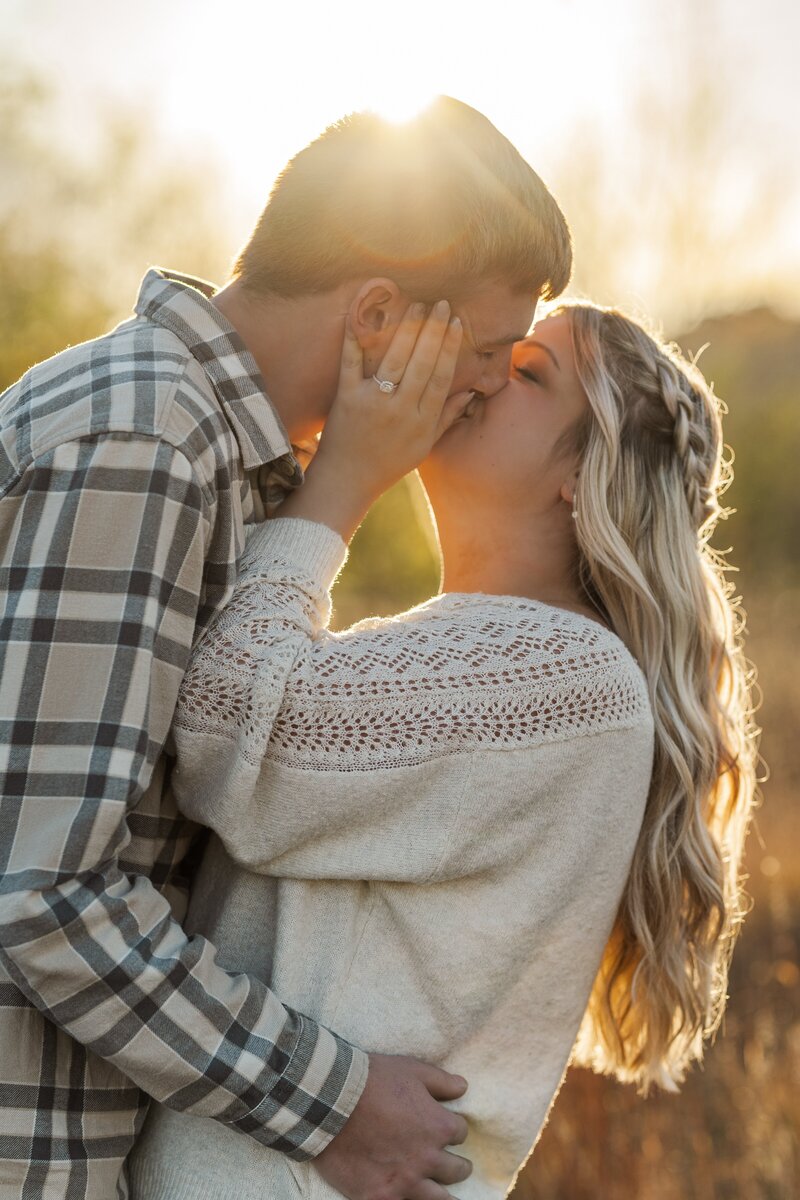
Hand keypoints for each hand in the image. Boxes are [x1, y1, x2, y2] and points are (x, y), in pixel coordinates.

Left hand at [278, 302, 470, 540]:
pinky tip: (363, 315)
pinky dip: (356, 338)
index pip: (441, 377)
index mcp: (422, 422)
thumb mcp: (424, 447)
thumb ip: (446, 418)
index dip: (450, 348)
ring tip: (416, 305)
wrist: (348, 480)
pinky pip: (351, 363)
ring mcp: (373, 402)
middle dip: (434, 331)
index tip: (457, 323)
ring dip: (406, 329)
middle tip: (441, 303)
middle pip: (422, 364)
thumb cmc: (389, 464)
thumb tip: (470, 392)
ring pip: (394, 360)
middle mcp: (400, 410)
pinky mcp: (346, 397)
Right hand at [314, 1053, 471, 1199]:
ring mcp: (404, 1182)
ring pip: (440, 1199)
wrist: (330, 1102)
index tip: (443, 1127)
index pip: (459, 1133)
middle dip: (457, 1165)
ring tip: (445, 1195)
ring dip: (444, 1194)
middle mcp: (427, 1159)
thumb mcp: (411, 1070)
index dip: (452, 1128)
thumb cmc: (373, 1081)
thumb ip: (441, 1082)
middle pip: (457, 1170)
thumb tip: (463, 1088)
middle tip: (454, 1166)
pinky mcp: (380, 1197)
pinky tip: (410, 1198)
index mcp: (438, 1127)